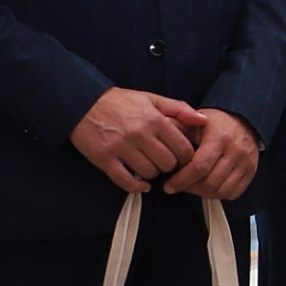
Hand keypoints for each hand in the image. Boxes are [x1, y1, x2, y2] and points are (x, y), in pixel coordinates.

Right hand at [70, 87, 203, 192]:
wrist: (83, 102)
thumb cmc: (121, 102)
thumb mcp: (152, 98)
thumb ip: (179, 109)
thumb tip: (203, 121)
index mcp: (155, 120)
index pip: (183, 148)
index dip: (187, 157)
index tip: (182, 158)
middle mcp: (140, 134)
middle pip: (168, 163)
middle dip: (170, 166)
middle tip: (165, 163)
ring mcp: (121, 147)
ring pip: (149, 173)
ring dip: (153, 174)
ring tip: (150, 167)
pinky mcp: (104, 158)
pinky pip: (125, 181)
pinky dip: (136, 187)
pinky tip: (141, 184)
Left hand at [164, 108, 261, 200]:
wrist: (242, 120)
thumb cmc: (214, 123)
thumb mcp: (194, 122)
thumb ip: (177, 132)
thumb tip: (158, 145)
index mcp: (220, 138)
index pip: (199, 167)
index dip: (181, 181)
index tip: (169, 186)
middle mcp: (236, 151)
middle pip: (210, 183)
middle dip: (190, 189)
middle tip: (179, 186)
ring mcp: (246, 162)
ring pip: (222, 191)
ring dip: (204, 194)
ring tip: (193, 186)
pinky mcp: (252, 171)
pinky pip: (234, 192)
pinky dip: (219, 194)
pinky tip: (209, 186)